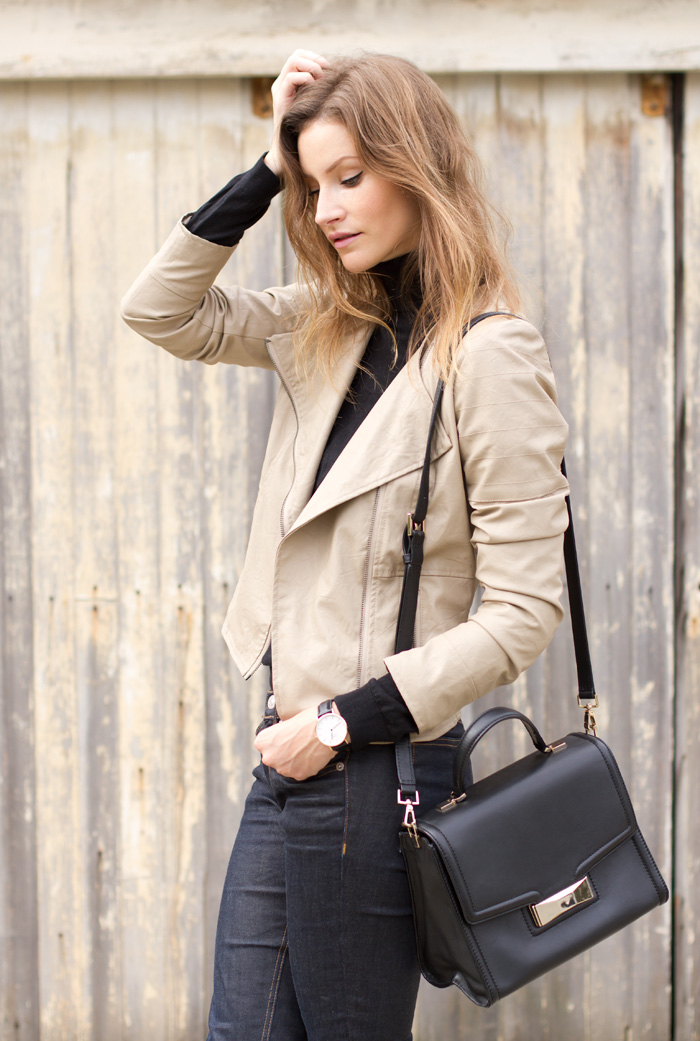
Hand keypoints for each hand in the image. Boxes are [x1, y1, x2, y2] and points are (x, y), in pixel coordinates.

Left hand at [254, 706, 334, 779]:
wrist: (326, 728)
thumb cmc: (307, 720)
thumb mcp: (285, 722)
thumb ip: (278, 734)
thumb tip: (281, 738)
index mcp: (262, 742)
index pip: (264, 746)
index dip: (276, 741)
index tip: (285, 738)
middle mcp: (269, 757)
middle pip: (274, 758)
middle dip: (283, 753)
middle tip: (297, 745)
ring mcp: (283, 768)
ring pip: (286, 767)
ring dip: (293, 761)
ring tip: (306, 750)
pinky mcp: (297, 775)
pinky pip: (299, 772)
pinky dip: (304, 766)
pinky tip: (311, 756)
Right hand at [264, 49, 329, 176]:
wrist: (290, 152)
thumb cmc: (309, 132)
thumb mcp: (318, 108)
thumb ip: (324, 94)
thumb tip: (344, 83)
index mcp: (292, 83)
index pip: (302, 56)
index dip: (317, 58)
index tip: (330, 69)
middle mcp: (283, 83)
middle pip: (297, 54)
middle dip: (314, 59)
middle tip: (327, 72)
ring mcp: (280, 90)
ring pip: (293, 61)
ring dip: (311, 66)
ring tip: (321, 79)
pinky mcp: (279, 99)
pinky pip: (291, 78)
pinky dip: (305, 78)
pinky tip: (314, 88)